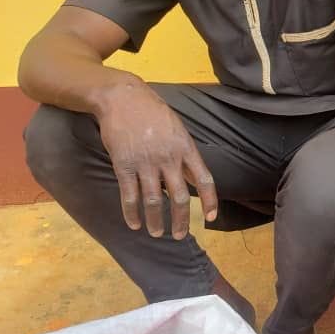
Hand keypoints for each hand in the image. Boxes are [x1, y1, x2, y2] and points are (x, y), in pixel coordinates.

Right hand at [96, 81, 217, 238]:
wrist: (123, 98)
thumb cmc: (153, 112)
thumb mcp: (178, 129)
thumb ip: (184, 154)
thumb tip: (191, 178)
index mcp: (186, 148)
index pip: (204, 180)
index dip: (210, 201)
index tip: (211, 218)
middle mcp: (169, 158)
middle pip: (179, 197)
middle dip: (180, 220)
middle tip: (180, 235)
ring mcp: (146, 162)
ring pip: (153, 201)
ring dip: (156, 221)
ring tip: (158, 233)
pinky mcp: (124, 165)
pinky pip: (129, 195)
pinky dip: (132, 213)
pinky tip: (135, 223)